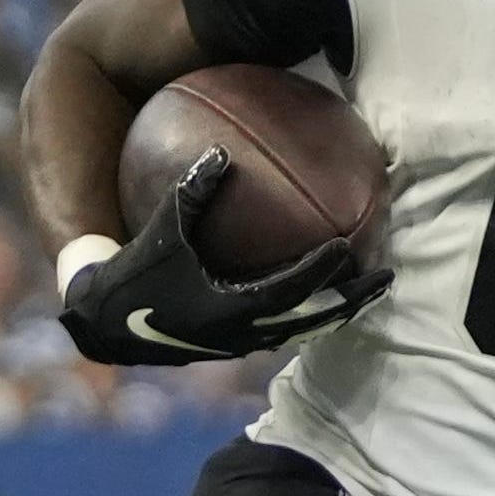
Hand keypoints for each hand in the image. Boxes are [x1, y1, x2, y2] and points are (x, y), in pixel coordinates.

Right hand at [58, 147, 392, 366]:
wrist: (106, 326)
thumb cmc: (133, 277)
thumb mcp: (161, 232)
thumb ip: (191, 193)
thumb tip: (220, 152)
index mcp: (231, 309)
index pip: (291, 289)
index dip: (322, 270)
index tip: (349, 245)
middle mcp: (246, 333)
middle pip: (316, 319)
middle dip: (353, 299)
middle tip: (388, 276)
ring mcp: (246, 343)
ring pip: (308, 329)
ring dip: (342, 310)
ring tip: (373, 288)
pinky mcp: (240, 343)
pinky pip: (290, 328)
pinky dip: (316, 312)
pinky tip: (332, 292)